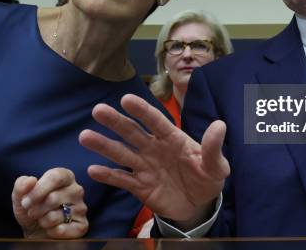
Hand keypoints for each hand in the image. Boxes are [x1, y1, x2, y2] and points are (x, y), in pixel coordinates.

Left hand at [11, 168, 87, 238]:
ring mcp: (81, 208)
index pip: (55, 177)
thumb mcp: (20, 196)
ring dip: (42, 221)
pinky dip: (50, 231)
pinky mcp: (82, 226)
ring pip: (55, 216)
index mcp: (65, 177)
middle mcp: (76, 190)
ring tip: (42, 220)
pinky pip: (60, 230)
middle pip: (53, 198)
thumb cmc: (31, 209)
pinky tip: (51, 228)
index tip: (25, 201)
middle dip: (36, 209)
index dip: (38, 190)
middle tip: (32, 212)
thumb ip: (21, 185)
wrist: (34, 231)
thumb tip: (31, 180)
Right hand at [79, 94, 228, 227]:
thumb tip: (220, 124)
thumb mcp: (217, 166)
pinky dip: (108, 176)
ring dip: (104, 145)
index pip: (156, 121)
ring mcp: (145, 166)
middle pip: (133, 132)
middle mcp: (154, 148)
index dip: (142, 110)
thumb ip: (213, 148)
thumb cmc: (207, 178)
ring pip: (122, 153)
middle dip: (116, 122)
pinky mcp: (140, 186)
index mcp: (173, 138)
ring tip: (85, 136)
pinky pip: (122, 180)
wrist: (199, 205)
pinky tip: (92, 170)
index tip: (126, 99)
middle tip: (98, 110)